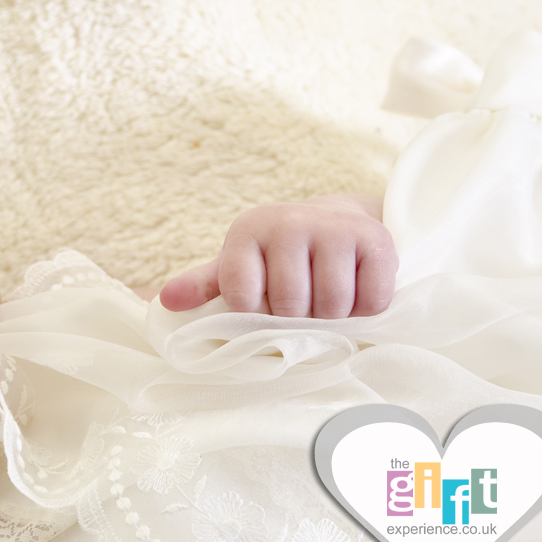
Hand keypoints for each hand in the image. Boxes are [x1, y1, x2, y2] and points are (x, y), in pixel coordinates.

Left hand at [159, 194, 396, 317]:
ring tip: (327, 297)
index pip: (242, 297)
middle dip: (298, 318)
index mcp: (248, 231)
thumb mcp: (237, 268)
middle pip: (291, 306)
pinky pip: (371, 301)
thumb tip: (165, 301)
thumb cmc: (277, 257)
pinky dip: (365, 309)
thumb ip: (203, 286)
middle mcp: (289, 222)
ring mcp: (335, 228)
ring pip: (332, 307)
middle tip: (302, 302)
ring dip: (333, 317)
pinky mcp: (376, 241)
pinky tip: (355, 290)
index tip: (262, 303)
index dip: (255, 313)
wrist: (336, 223)